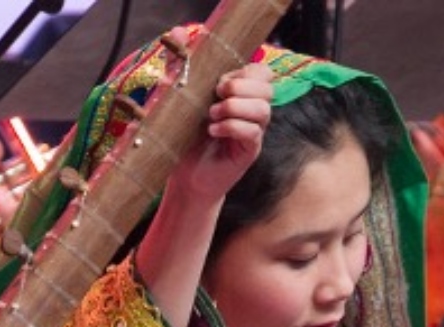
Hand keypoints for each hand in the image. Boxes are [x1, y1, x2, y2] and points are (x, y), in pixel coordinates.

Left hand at [168, 58, 273, 202]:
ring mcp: (253, 132)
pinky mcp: (248, 152)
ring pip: (264, 109)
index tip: (219, 82)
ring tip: (212, 116)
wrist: (184, 177)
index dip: (246, 72)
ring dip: (236, 107)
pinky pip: (253, 132)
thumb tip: (176, 32)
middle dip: (241, 86)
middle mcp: (251, 111)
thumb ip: (179, 66)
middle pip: (267, 87)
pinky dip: (232, 127)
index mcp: (239, 95)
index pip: (262, 72)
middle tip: (216, 96)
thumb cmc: (184, 138)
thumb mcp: (179, 99)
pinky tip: (213, 131)